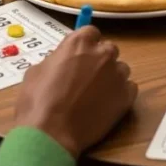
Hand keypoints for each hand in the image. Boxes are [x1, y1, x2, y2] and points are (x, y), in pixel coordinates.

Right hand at [14, 26, 136, 157]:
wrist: (52, 133)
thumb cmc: (38, 102)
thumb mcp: (37, 72)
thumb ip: (56, 59)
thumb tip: (62, 60)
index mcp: (79, 43)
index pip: (91, 32)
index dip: (85, 44)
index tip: (81, 54)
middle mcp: (102, 53)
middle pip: (108, 49)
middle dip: (99, 60)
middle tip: (86, 77)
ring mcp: (117, 74)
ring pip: (120, 68)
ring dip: (111, 77)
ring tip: (95, 95)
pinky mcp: (127, 94)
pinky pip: (128, 87)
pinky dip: (120, 93)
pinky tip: (105, 104)